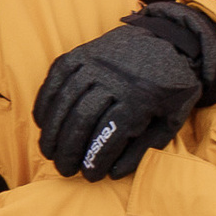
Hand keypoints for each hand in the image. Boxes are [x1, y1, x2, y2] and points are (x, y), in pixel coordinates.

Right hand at [34, 3, 215, 179]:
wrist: (172, 38)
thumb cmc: (173, 86)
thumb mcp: (172, 118)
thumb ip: (145, 148)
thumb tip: (113, 173)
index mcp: (142, 96)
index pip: (110, 134)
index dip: (96, 158)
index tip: (89, 176)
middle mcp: (115, 77)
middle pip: (82, 118)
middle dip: (69, 149)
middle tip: (64, 169)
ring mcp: (97, 61)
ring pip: (65, 99)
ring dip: (52, 130)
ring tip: (49, 152)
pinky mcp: (84, 51)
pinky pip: (57, 76)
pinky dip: (46, 100)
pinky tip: (42, 121)